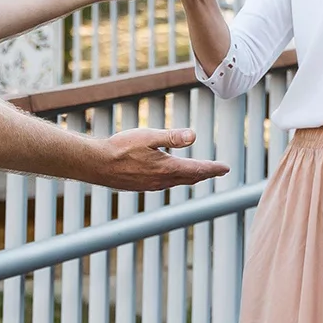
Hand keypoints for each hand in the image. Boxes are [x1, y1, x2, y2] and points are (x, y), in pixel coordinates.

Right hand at [86, 127, 230, 192]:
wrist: (96, 164)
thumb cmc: (120, 147)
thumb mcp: (148, 137)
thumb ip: (172, 137)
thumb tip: (194, 136)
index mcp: (167, 168)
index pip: (198, 169)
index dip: (214, 168)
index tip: (226, 168)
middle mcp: (162, 181)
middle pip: (191, 178)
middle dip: (206, 174)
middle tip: (219, 171)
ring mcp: (152, 185)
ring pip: (178, 182)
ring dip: (192, 177)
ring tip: (200, 173)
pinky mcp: (142, 186)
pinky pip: (165, 184)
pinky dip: (176, 179)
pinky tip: (172, 175)